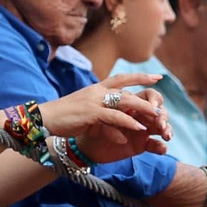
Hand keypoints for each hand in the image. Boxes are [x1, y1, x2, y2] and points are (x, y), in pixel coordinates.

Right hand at [41, 74, 170, 162]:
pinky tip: (139, 128)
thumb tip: (117, 129)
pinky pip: (114, 116)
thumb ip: (102, 117)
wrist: (45, 118)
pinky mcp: (91, 113)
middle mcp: (96, 91)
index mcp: (95, 89)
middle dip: (145, 93)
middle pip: (126, 88)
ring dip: (142, 108)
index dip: (139, 77)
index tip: (156, 77)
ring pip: (124, 101)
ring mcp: (93, 101)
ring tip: (157, 116)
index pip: (120, 79)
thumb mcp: (86, 113)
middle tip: (161, 99)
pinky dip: (128, 122)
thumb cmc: (64, 117)